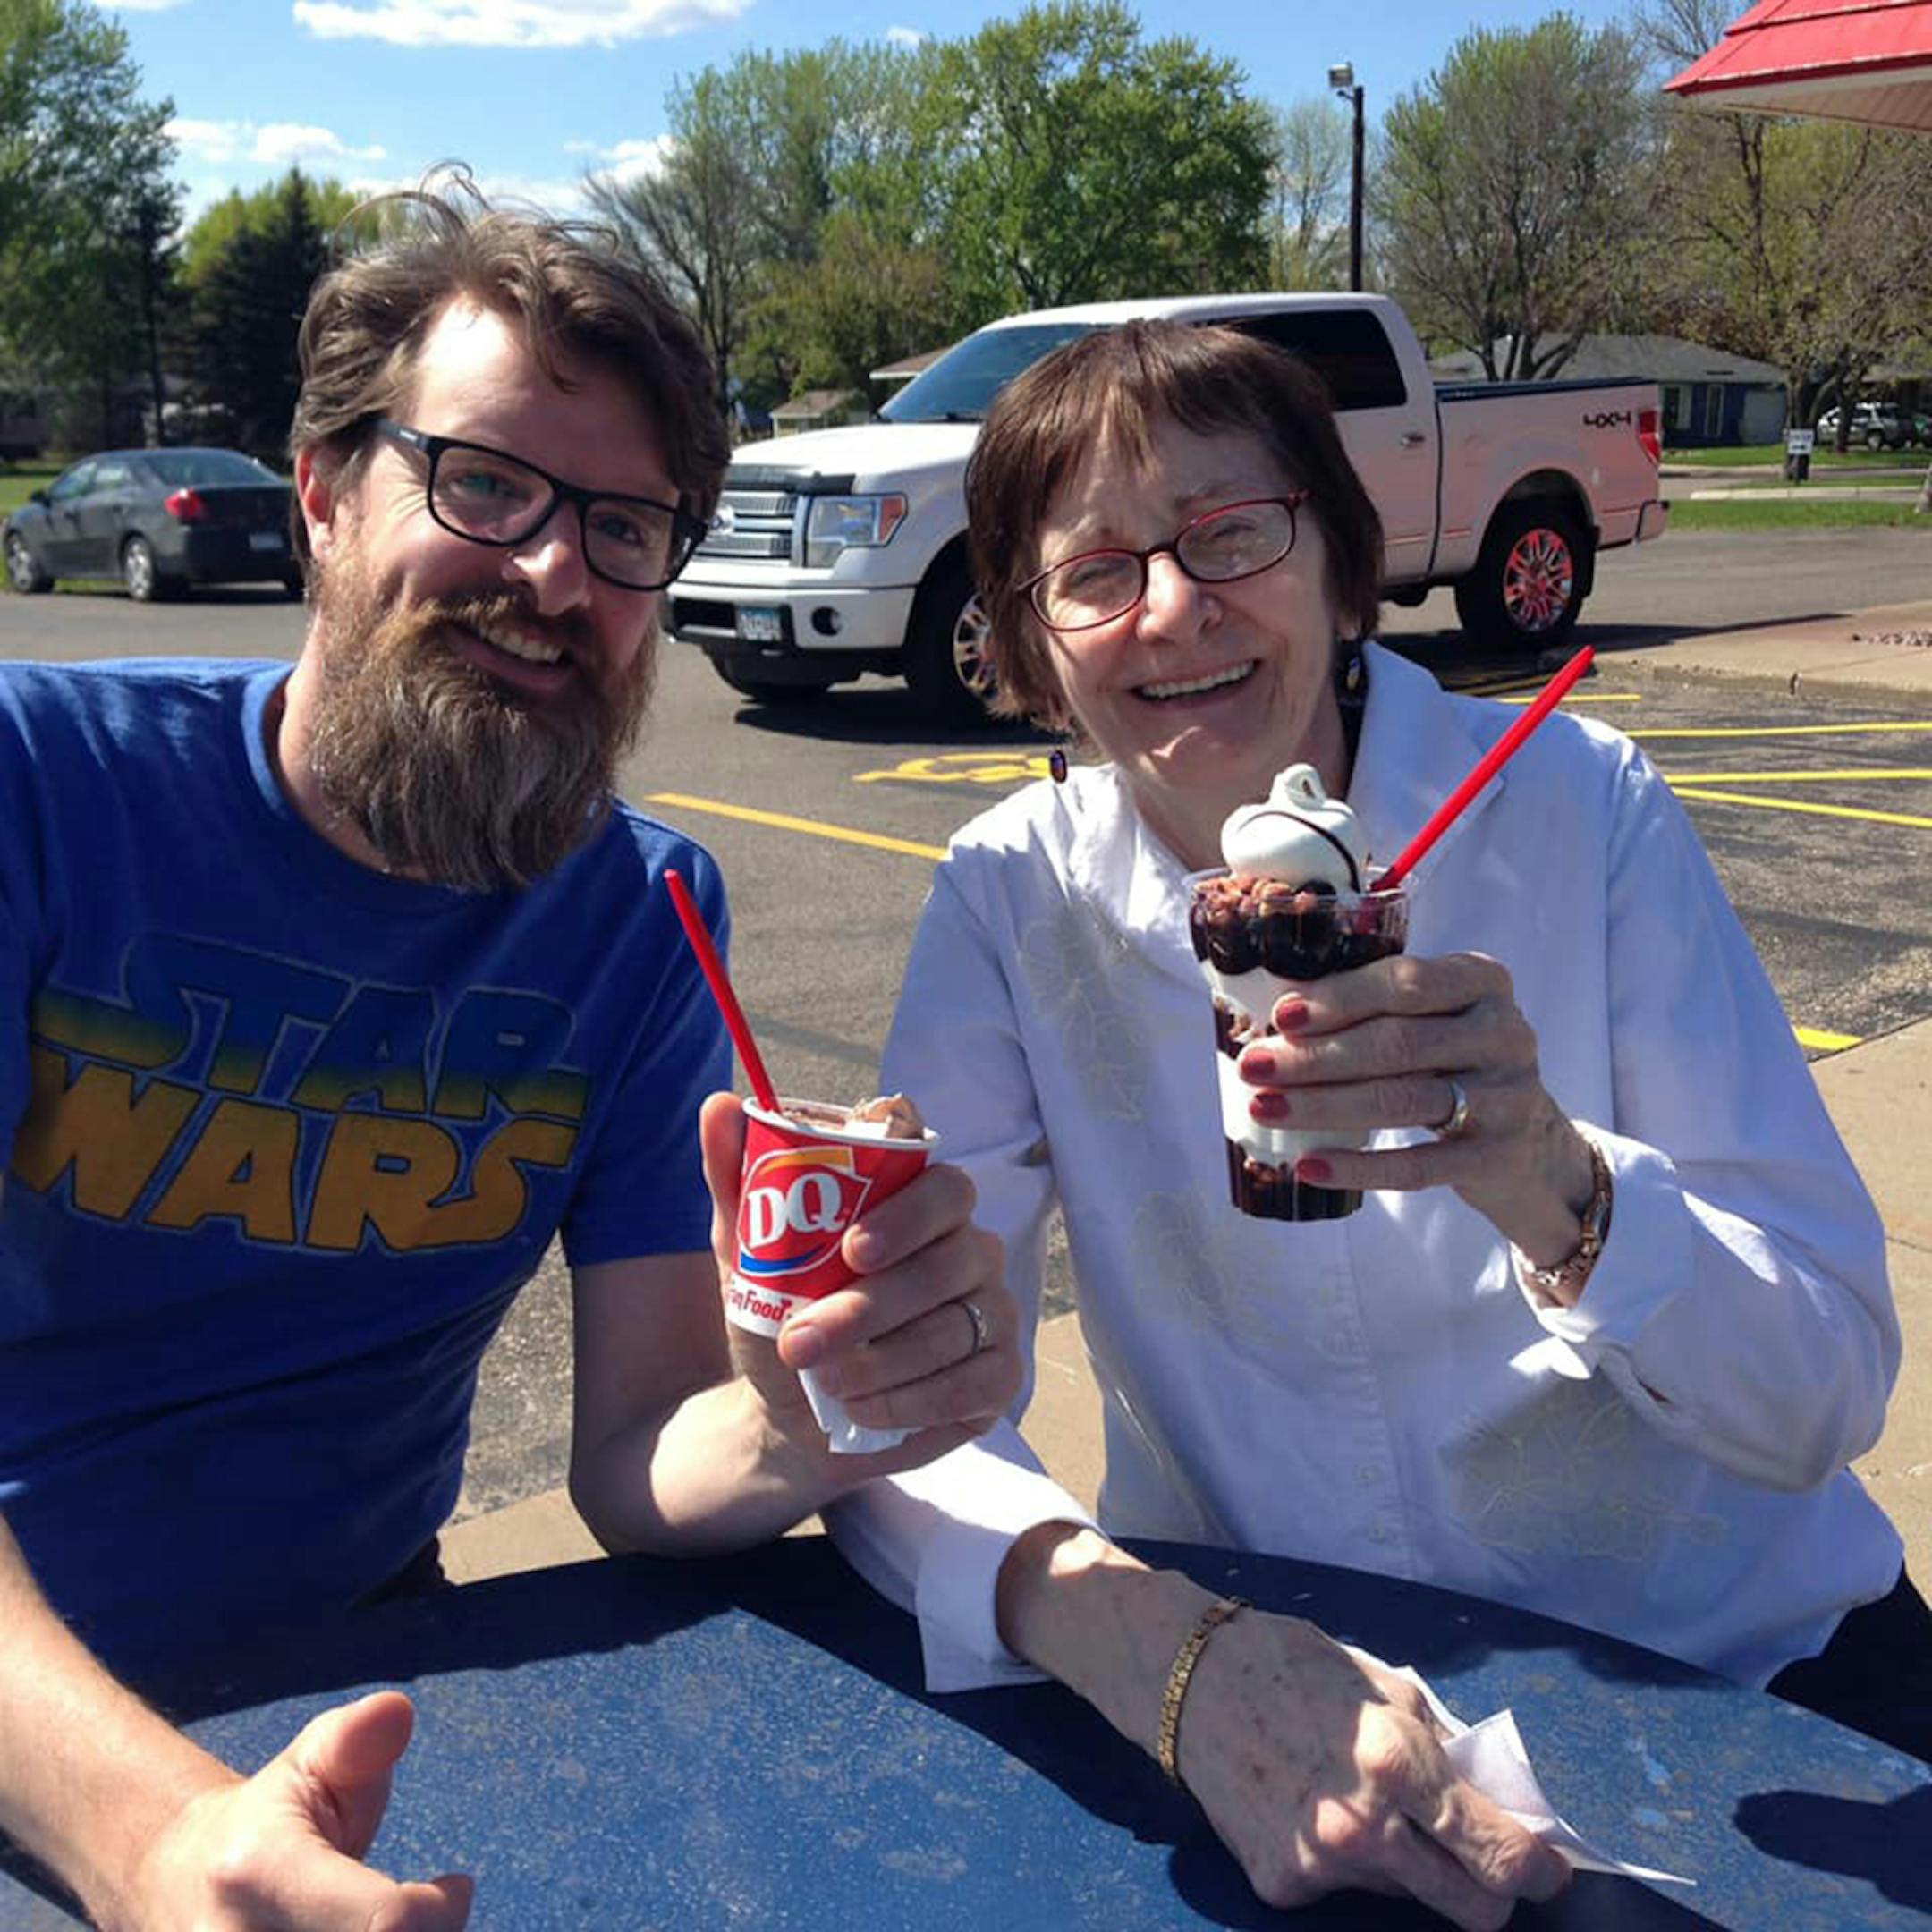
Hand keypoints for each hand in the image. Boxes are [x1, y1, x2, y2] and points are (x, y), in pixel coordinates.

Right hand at [126, 1692, 470, 1930]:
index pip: (385, 1924)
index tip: (453, 1887)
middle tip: (427, 1919)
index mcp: (257, 1874)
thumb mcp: (313, 1763)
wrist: (169, 1884)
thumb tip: (396, 1712)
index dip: (440, 1913)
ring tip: (397, 1927)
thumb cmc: (270, 1820)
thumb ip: (358, 1741)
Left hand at [697, 1094, 1020, 1474]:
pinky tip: (866, 1408)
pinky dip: (913, 1401)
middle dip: (870, 1308)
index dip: (908, 1215)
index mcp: (924, 1207)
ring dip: (880, 1363)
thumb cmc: (783, 1316)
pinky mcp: (1000, 1376)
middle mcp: (971, 1251)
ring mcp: (993, 1313)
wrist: (791, 1415)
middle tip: (802, 1340)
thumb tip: (719, 1106)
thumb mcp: (750, 1254)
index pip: (944, 1188)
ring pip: (953, 1330)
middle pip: (947, 1264)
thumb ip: (740, 1179)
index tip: (851, 1249)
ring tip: (822, 1382)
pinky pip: (973, 1385)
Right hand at [1174, 1606, 1570, 1928]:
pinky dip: (1349, 1862)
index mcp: (1396, 1761)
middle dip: (1493, 1890)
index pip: (1498, 1853)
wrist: (1190, 1680)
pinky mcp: (1282, 1886)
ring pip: (1406, 1895)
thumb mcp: (1388, 1689)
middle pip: (1473, 1910)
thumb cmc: (1294, 1666)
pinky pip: (1345, 1889)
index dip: (1539, 1869)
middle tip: (1481, 1857)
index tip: (1548, 1868)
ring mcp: (1320, 1864)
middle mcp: (1363, 1825)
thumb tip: (1494, 1804)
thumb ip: (1444, 1752)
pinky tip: (1315, 1811)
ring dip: (1410, 1864)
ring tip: (1367, 1805)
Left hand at [1237, 951, 1595, 1264]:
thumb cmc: (1452, 1063)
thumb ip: (1373, 1010)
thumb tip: (1273, 1022)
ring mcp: (1509, 1096)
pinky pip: (1419, 1166)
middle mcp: (1505, 1032)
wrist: (1528, 1144)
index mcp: (1482, 980)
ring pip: (1403, 1099)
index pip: (1405, 982)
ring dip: (1324, 1105)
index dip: (1339, 998)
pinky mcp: (1498, 1155)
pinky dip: (1359, 1167)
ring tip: (1265, 1108)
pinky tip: (1311, 1165)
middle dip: (1316, 1056)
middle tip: (1254, 1066)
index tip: (1281, 1016)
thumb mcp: (1432, 1020)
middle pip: (1397, 1042)